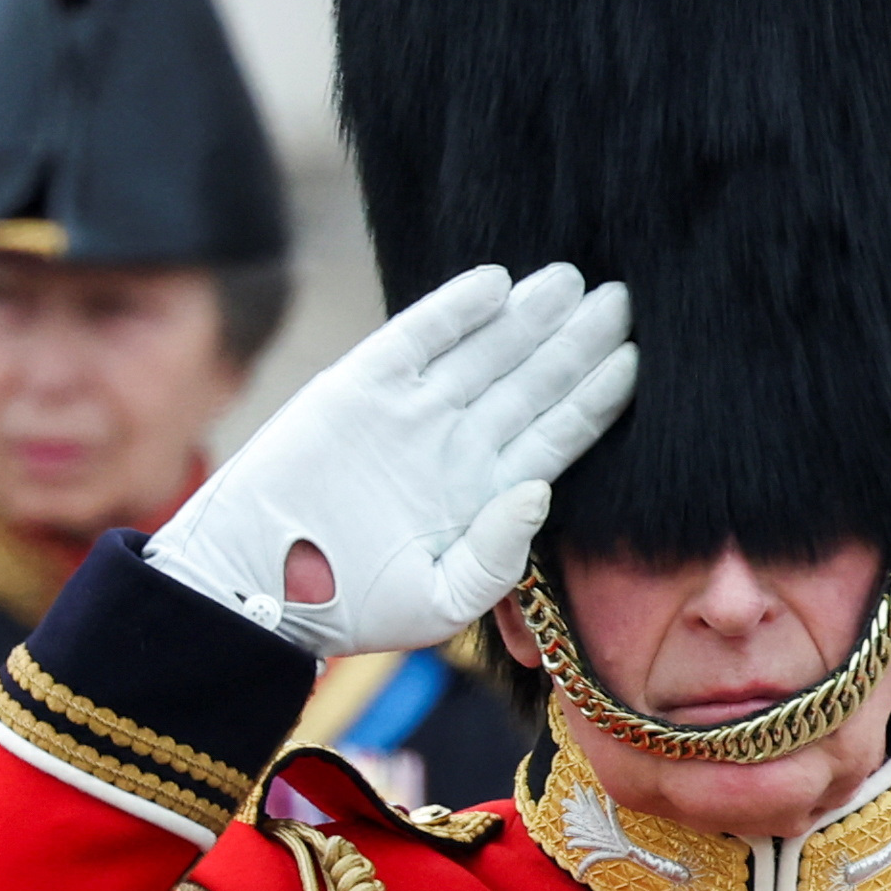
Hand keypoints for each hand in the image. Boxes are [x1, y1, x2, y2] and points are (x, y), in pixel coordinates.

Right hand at [145, 263, 638, 658]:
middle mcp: (457, 443)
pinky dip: (456, 309)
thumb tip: (539, 491)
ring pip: (487, 351)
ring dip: (529, 316)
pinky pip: (421, 336)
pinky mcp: (363, 385)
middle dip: (576, 340)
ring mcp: (413, 410)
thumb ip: (497, 559)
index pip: (557, 433)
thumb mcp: (438, 602)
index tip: (634, 360)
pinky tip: (498, 284)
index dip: (595, 396)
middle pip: (532, 381)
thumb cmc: (349, 608)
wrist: (256, 583)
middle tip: (619, 298)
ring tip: (574, 282)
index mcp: (485, 492)